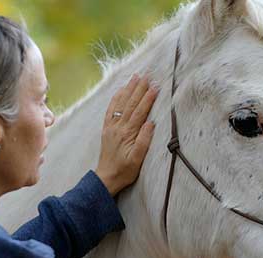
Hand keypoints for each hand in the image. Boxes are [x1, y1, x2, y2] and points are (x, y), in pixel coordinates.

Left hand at [95, 74, 156, 195]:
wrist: (107, 177)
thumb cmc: (126, 170)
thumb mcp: (138, 159)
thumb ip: (144, 140)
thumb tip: (151, 123)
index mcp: (127, 134)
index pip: (139, 111)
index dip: (148, 98)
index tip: (156, 86)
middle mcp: (118, 127)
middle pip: (130, 103)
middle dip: (139, 88)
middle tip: (148, 75)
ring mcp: (111, 126)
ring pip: (121, 103)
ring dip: (129, 89)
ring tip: (136, 76)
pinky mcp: (107, 128)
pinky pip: (111, 109)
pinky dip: (116, 97)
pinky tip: (121, 89)